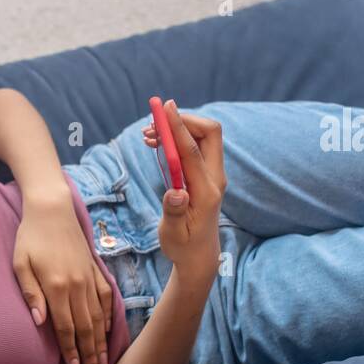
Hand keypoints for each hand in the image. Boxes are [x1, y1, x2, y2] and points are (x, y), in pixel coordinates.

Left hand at [13, 192, 114, 363]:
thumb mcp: (20, 264)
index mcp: (56, 286)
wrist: (52, 208)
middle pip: (85, 327)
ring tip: (104, 361)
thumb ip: (31, 294)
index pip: (65, 326)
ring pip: (98, 316)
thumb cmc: (30, 237)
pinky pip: (106, 298)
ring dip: (101, 341)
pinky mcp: (95, 269)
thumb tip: (40, 322)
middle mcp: (76, 285)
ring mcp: (89, 277)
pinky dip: (108, 316)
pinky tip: (108, 330)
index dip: (70, 349)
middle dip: (89, 353)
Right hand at [144, 101, 225, 286]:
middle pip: (208, 132)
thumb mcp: (173, 234)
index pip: (192, 150)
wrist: (199, 256)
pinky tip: (157, 144)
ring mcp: (213, 174)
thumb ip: (174, 212)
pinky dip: (178, 138)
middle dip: (182, 120)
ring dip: (178, 128)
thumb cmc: (183, 247)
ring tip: (148, 136)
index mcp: (207, 191)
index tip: (164, 107)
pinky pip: (196, 146)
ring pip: (202, 136)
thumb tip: (175, 192)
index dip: (178, 126)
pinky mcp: (207, 174)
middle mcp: (215, 178)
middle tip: (152, 124)